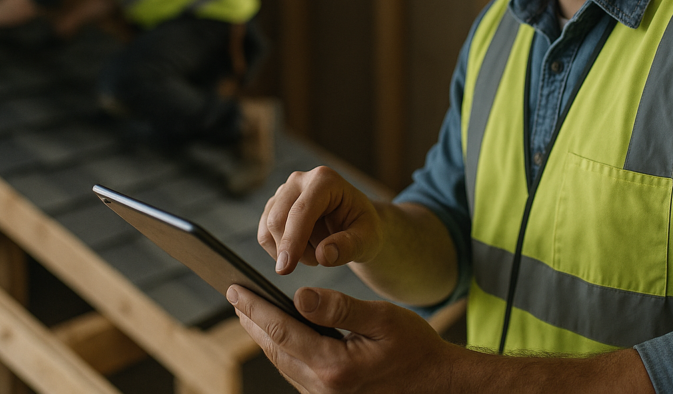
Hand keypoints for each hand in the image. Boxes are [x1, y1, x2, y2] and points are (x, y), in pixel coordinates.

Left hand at [228, 284, 456, 393]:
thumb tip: (298, 295)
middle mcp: (323, 388)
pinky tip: (279, 333)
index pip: (281, 331)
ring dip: (264, 335)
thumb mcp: (382, 319)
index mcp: (334, 367)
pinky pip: (296, 371)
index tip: (235, 289)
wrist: (437, 384)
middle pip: (275, 348)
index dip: (255, 308)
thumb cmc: (415, 347)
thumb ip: (338, 308)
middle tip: (235, 294)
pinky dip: (282, 349)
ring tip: (250, 310)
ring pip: (282, 362)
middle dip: (252, 320)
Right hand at [259, 166, 383, 274]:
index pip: (301, 211)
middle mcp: (300, 179)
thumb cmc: (363, 229)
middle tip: (318, 262)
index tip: (286, 269)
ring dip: (289, 251)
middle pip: (278, 219)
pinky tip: (303, 250)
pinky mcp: (273, 205)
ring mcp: (284, 191)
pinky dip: (280, 250)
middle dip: (293, 250)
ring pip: (269, 229)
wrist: (355, 223)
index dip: (292, 240)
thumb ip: (349, 247)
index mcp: (325, 180)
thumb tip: (323, 255)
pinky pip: (264, 234)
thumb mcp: (368, 240)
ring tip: (316, 254)